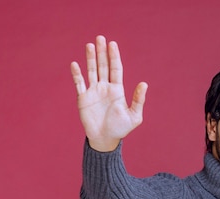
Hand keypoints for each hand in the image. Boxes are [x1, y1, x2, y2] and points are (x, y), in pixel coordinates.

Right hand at [70, 35, 147, 151]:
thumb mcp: (134, 116)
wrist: (105, 139)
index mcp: (117, 90)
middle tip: (100, 37)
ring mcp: (94, 92)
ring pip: (92, 71)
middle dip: (102, 52)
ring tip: (90, 45)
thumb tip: (144, 84)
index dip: (114, 56)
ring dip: (90, 58)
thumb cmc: (120, 129)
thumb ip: (138, 100)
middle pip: (103, 66)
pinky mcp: (83, 98)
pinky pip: (79, 84)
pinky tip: (75, 64)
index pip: (116, 69)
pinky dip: (77, 74)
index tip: (112, 44)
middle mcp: (105, 88)